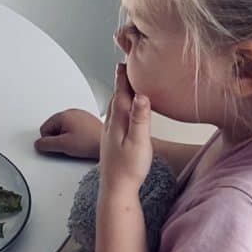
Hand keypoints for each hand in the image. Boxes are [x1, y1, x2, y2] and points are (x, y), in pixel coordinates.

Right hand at [35, 108, 102, 159]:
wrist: (110, 144)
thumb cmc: (90, 142)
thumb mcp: (64, 145)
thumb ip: (46, 144)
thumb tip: (38, 143)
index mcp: (64, 114)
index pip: (44, 128)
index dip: (49, 140)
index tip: (59, 145)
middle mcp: (72, 112)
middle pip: (54, 128)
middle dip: (59, 138)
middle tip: (69, 145)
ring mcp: (81, 116)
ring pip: (65, 129)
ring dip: (68, 137)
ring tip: (78, 144)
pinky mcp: (88, 121)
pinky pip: (75, 129)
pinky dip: (77, 136)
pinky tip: (84, 142)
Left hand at [100, 63, 151, 195]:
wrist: (117, 190)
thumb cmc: (129, 169)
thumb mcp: (139, 142)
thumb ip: (140, 118)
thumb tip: (141, 95)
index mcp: (117, 122)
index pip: (121, 93)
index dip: (124, 78)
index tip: (126, 61)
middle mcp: (111, 125)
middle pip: (115, 97)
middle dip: (121, 82)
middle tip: (125, 67)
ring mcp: (109, 134)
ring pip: (114, 107)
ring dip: (119, 94)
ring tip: (125, 84)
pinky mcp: (112, 142)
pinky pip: (115, 117)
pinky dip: (120, 107)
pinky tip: (124, 112)